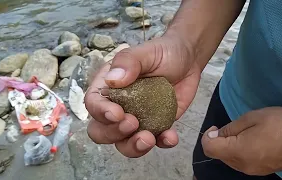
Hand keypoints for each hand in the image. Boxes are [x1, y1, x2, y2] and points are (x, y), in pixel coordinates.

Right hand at [85, 33, 200, 157]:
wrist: (188, 59)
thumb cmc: (162, 52)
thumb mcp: (145, 51)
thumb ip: (128, 61)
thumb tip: (113, 80)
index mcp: (108, 87)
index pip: (93, 104)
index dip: (101, 112)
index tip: (118, 113)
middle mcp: (118, 106)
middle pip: (102, 131)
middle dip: (113, 133)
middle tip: (133, 123)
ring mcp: (137, 119)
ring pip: (124, 143)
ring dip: (133, 146)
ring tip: (149, 138)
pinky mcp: (156, 126)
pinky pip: (154, 142)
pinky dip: (161, 143)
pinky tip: (171, 137)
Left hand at [202, 107, 281, 174]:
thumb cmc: (279, 124)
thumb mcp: (252, 118)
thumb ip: (230, 128)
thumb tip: (214, 135)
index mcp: (238, 151)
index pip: (209, 148)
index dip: (207, 136)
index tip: (216, 128)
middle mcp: (242, 165)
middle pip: (218, 155)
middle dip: (218, 141)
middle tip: (230, 128)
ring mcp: (251, 170)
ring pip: (228, 160)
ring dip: (228, 147)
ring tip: (242, 134)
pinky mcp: (259, 171)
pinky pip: (240, 162)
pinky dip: (238, 152)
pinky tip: (250, 142)